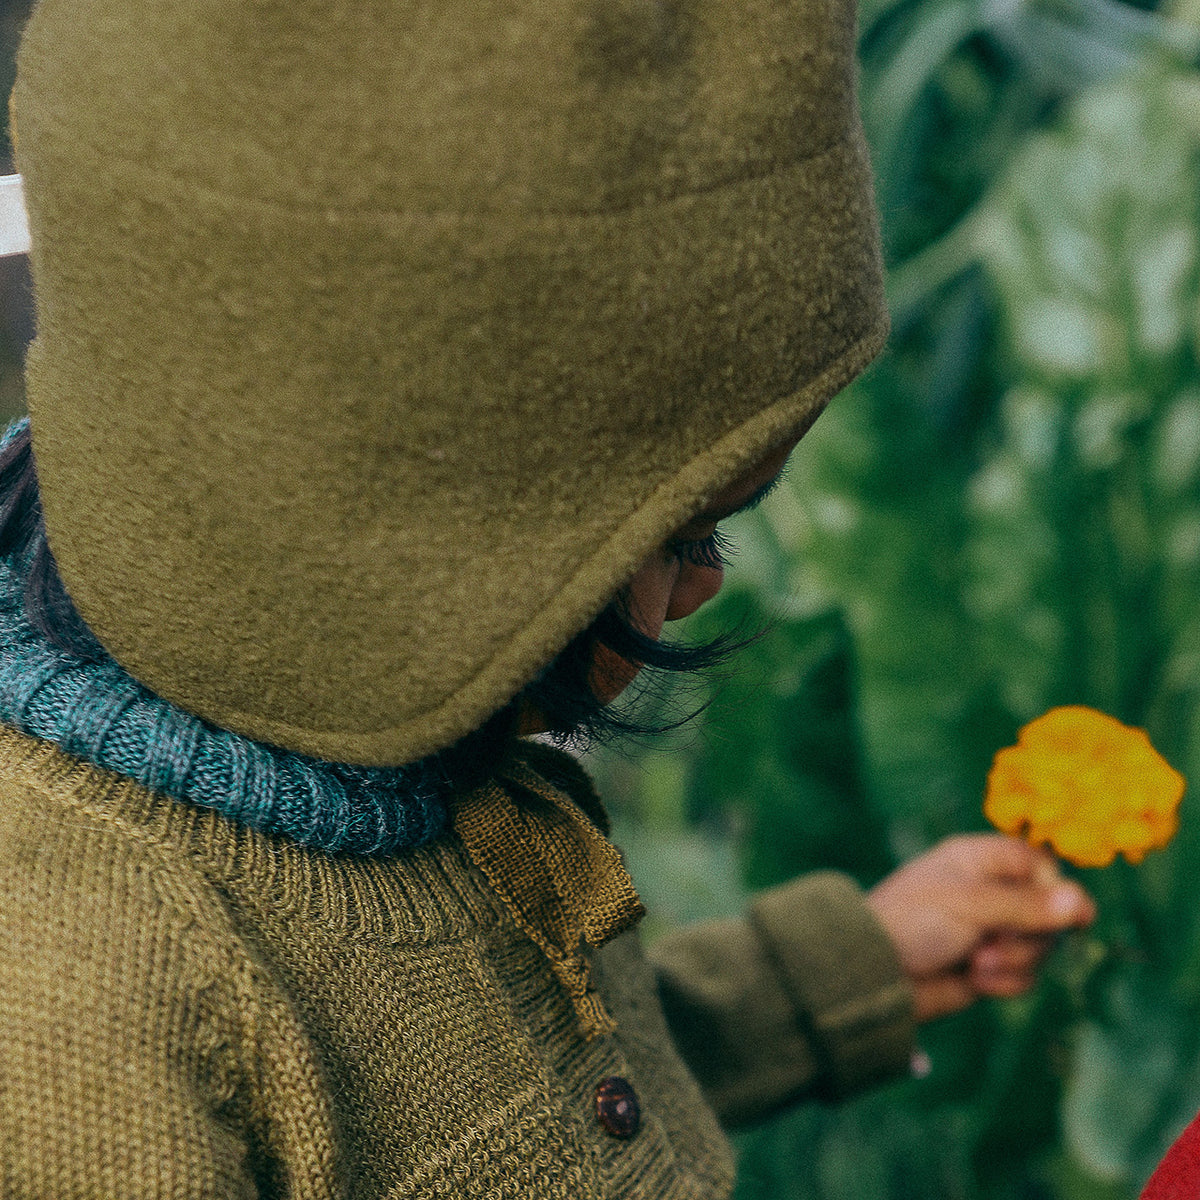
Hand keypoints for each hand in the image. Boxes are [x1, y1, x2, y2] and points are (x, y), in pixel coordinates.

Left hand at [865, 834, 1094, 1021]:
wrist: (877, 973)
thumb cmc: (912, 921)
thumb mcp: (969, 904)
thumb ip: (1027, 905)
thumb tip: (1082, 902)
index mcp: (978, 861)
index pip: (1039, 865)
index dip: (1055, 888)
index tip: (1067, 913)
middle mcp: (988, 893)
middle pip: (1049, 911)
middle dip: (1030, 934)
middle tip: (997, 940)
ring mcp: (989, 931)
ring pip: (1039, 947)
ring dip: (1014, 960)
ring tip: (977, 961)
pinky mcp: (988, 967)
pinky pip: (1023, 976)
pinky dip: (1004, 982)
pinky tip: (974, 979)